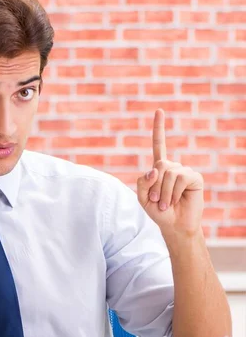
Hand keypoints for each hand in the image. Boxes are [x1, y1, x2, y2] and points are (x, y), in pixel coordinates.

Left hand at [136, 109, 203, 239]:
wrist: (174, 225)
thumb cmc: (158, 211)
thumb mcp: (142, 197)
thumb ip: (142, 181)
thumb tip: (156, 168)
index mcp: (159, 168)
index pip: (158, 144)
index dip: (158, 128)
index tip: (159, 111)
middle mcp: (172, 166)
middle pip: (159, 166)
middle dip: (154, 186)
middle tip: (156, 201)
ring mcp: (184, 171)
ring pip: (168, 173)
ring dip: (163, 192)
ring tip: (165, 204)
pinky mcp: (195, 178)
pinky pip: (180, 179)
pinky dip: (173, 193)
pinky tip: (176, 201)